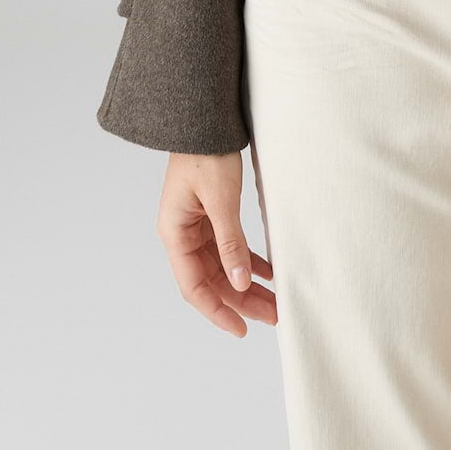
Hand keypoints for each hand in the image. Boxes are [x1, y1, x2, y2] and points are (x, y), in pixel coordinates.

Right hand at [157, 150, 277, 335]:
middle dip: (241, 301)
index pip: (194, 286)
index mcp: (175, 233)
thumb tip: (239, 283)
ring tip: (275, 301)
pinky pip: (229, 247)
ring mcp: (196, 225)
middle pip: (212, 279)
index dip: (217, 311)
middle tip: (273, 316)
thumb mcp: (221, 200)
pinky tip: (269, 272)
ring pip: (223, 266)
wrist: (205, 119)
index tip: (242, 329)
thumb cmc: (206, 154)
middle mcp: (182, 234)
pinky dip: (248, 260)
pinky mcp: (211, 215)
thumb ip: (230, 242)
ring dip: (247, 284)